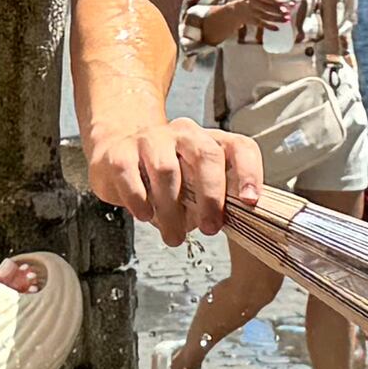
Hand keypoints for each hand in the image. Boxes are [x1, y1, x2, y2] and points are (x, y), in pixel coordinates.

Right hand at [89, 115, 261, 241]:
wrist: (116, 155)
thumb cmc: (161, 177)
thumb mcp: (191, 187)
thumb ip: (209, 201)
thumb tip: (222, 224)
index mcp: (207, 141)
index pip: (239, 147)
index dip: (249, 172)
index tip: (250, 201)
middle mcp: (183, 133)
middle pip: (206, 154)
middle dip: (211, 196)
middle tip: (209, 228)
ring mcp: (151, 139)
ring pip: (167, 170)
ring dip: (172, 210)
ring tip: (173, 235)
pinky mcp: (121, 151)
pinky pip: (131, 176)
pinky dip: (140, 201)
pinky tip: (145, 215)